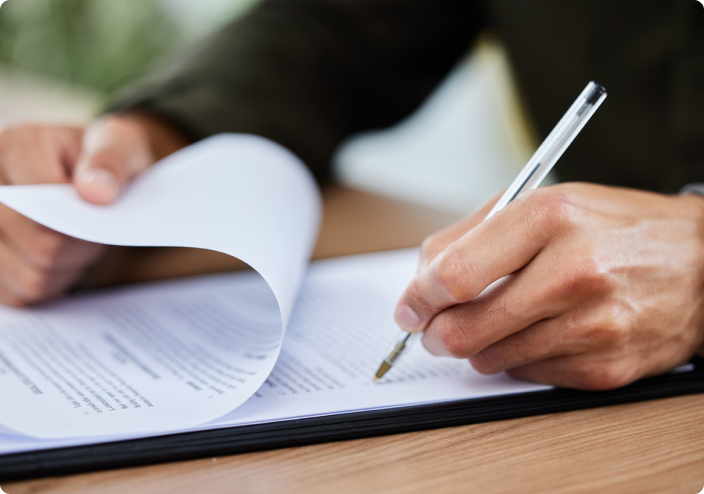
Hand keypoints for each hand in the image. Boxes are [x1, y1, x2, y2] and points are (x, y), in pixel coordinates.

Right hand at [0, 113, 187, 305]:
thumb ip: (113, 160)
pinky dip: (50, 284)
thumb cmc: (105, 161)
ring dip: (67, 269)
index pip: (44, 204)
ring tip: (78, 243)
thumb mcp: (122, 146)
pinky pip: (20, 293)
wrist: (91, 180)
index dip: (83, 220)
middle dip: (81, 248)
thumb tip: (95, 192)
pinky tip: (60, 259)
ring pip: (30, 275)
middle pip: (40, 245)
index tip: (102, 211)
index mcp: (14, 145)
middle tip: (96, 233)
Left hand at [394, 183, 703, 389]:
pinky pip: (527, 375)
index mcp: (548, 217)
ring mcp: (593, 323)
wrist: (699, 264)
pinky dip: (517, 359)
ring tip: (496, 321)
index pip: (455, 273)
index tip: (408, 307)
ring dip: (477, 346)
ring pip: (490, 358)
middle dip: (436, 333)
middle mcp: (573, 270)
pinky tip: (538, 333)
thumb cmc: (612, 228)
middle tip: (433, 329)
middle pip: (465, 326)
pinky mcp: (605, 366)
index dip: (418, 297)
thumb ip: (471, 234)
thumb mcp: (543, 202)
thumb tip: (420, 278)